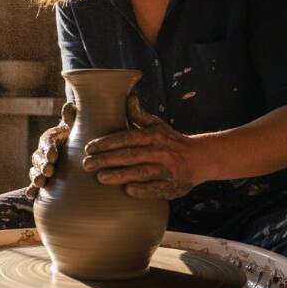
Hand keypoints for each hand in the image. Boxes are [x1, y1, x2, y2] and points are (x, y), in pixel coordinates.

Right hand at [25, 101, 76, 199]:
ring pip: (34, 171)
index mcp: (51, 138)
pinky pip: (33, 185)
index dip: (48, 148)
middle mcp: (43, 152)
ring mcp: (41, 166)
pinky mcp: (42, 179)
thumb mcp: (75, 127)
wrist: (74, 150)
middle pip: (38, 157)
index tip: (54, 155)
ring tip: (41, 182)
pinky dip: (31, 190)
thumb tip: (69, 104)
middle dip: (42, 164)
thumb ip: (71, 118)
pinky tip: (31, 196)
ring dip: (36, 177)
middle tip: (49, 170)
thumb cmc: (75, 137)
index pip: (47, 141)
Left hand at [82, 95, 198, 199]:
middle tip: (86, 164)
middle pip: (129, 155)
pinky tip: (126, 191)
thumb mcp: (157, 125)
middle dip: (106, 159)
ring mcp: (166, 169)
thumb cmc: (171, 141)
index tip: (88, 147)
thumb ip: (139, 115)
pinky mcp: (172, 186)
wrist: (200, 158)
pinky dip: (142, 190)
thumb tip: (128, 96)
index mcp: (153, 135)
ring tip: (100, 177)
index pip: (127, 138)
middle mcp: (159, 151)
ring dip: (120, 175)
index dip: (107, 142)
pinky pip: (156, 189)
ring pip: (141, 172)